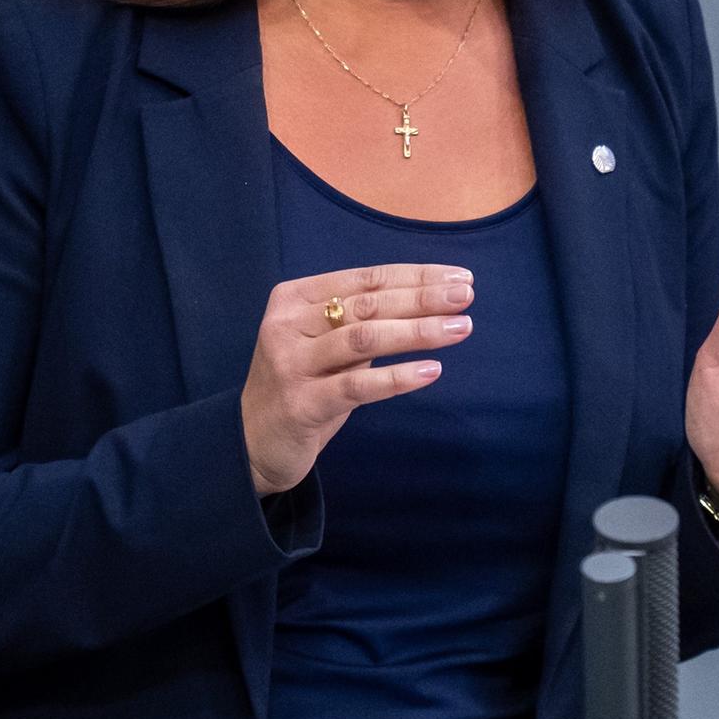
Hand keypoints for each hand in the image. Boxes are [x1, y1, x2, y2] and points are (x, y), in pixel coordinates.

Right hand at [239, 261, 473, 494]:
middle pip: (368, 304)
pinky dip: (397, 377)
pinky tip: (432, 371)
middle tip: (466, 297)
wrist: (252, 442)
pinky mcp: (301, 404)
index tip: (460, 277)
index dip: (417, 276)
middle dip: (423, 298)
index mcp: (295, 298)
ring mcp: (291, 364)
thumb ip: (362, 320)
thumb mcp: (326, 343)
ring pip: (365, 338)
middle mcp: (287, 324)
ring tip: (461, 328)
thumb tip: (434, 297)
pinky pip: (358, 386)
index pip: (367, 279)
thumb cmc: (303, 385)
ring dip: (418, 331)